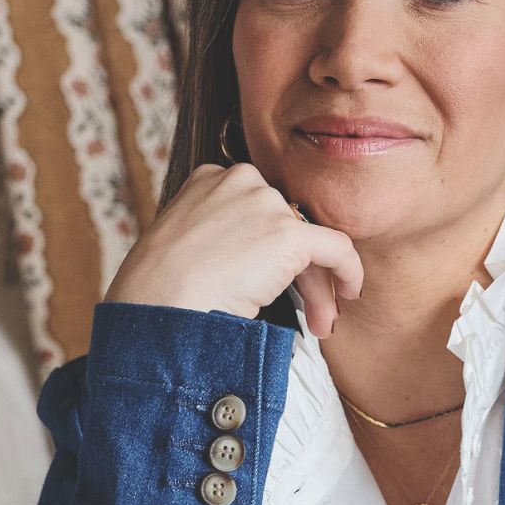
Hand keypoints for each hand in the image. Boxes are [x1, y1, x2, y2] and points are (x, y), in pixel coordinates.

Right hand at [103, 161, 362, 335]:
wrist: (156, 307)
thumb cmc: (156, 293)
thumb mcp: (181, 248)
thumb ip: (217, 239)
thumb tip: (249, 265)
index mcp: (209, 179)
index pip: (258, 211)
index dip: (271, 251)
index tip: (274, 285)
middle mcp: (240, 180)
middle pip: (287, 225)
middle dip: (298, 271)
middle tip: (305, 311)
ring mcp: (265, 203)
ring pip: (310, 243)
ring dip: (316, 286)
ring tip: (318, 324)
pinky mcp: (287, 234)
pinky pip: (337, 249)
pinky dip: (349, 271)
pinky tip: (349, 294)